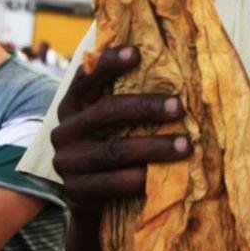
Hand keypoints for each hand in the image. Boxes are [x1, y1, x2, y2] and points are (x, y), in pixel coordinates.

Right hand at [51, 46, 191, 217]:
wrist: (91, 197)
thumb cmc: (112, 144)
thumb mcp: (112, 120)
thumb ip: (127, 96)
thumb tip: (172, 66)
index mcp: (73, 105)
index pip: (87, 77)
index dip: (109, 63)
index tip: (136, 53)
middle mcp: (65, 130)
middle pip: (106, 112)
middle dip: (146, 107)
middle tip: (179, 107)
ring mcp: (67, 162)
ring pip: (113, 150)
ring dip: (153, 147)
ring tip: (185, 145)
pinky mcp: (75, 192)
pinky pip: (109, 184)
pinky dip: (137, 179)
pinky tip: (160, 177)